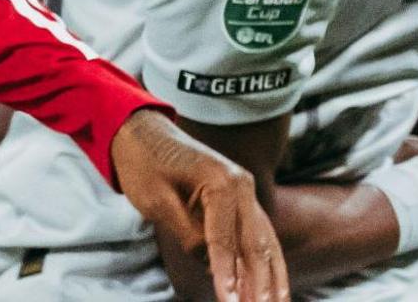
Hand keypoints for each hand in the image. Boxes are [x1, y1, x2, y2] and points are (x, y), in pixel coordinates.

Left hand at [111, 107, 288, 301]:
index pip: (224, 240)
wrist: (144, 132)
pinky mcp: (243, 200)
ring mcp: (246, 192)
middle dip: (259, 284)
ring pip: (266, 243)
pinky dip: (267, 262)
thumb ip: (188, 235)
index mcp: (221, 181)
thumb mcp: (158, 202)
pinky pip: (260, 236)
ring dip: (271, 278)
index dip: (227, 276)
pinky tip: (273, 286)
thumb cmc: (145, 165)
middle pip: (255, 244)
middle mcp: (242, 185)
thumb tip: (213, 266)